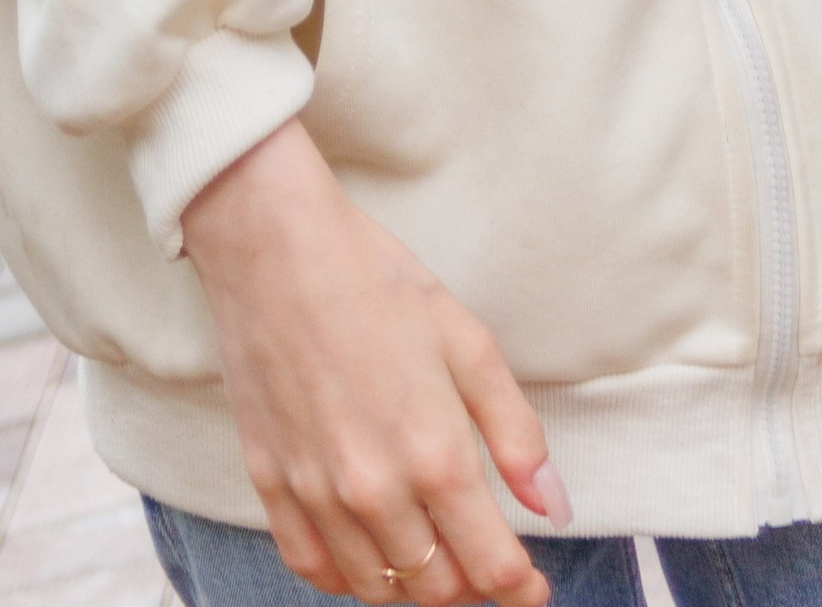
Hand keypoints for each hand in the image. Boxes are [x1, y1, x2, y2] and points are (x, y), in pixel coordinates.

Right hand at [181, 120, 566, 605]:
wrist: (274, 249)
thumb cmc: (377, 282)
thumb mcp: (469, 342)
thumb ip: (516, 434)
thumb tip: (552, 509)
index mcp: (434, 454)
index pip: (490, 567)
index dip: (521, 589)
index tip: (534, 588)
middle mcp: (374, 491)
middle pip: (436, 589)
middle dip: (472, 588)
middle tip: (489, 564)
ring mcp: (316, 494)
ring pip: (377, 589)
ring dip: (415, 587)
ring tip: (438, 559)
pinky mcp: (270, 486)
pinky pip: (313, 568)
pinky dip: (348, 578)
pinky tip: (371, 557)